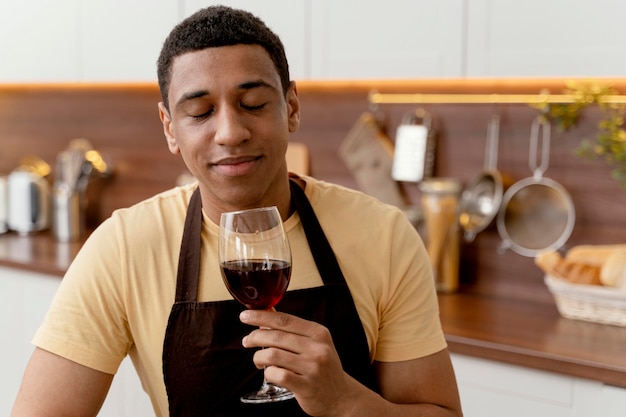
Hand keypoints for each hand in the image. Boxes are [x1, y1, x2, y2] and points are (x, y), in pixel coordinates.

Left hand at [240, 309, 362, 415]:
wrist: (341, 396)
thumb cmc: (322, 367)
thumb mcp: (314, 344)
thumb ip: (291, 330)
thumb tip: (266, 313)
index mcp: (318, 333)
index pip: (284, 320)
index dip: (261, 316)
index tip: (245, 316)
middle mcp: (317, 348)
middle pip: (276, 336)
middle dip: (255, 337)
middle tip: (247, 341)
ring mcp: (312, 367)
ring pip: (272, 355)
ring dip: (259, 357)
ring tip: (259, 361)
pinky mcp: (306, 386)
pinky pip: (277, 375)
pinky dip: (268, 373)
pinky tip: (269, 374)